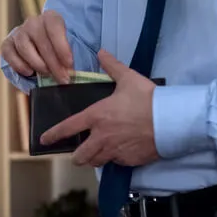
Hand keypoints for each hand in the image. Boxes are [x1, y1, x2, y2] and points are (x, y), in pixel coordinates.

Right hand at [1, 9, 73, 83]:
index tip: (69, 64)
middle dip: (53, 62)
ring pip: (24, 46)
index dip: (62, 45)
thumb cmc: (60, 53)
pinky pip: (9, 53)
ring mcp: (18, 33)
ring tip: (47, 74)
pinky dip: (18, 64)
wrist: (41, 54)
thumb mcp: (72, 49)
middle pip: (40, 39)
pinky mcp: (7, 45)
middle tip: (62, 78)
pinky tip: (29, 72)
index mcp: (51, 18)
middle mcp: (33, 22)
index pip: (54, 25)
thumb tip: (77, 67)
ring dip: (37, 64)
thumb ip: (74, 56)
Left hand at [40, 49, 159, 167]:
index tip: (44, 140)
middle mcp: (101, 137)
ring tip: (96, 155)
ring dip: (93, 160)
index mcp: (97, 116)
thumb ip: (113, 66)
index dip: (53, 135)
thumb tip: (102, 52)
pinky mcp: (128, 160)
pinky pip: (115, 163)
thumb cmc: (148, 98)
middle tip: (78, 154)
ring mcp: (114, 151)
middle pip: (79, 156)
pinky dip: (114, 160)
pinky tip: (119, 153)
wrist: (171, 120)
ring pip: (95, 162)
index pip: (68, 128)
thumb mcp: (129, 79)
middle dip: (76, 156)